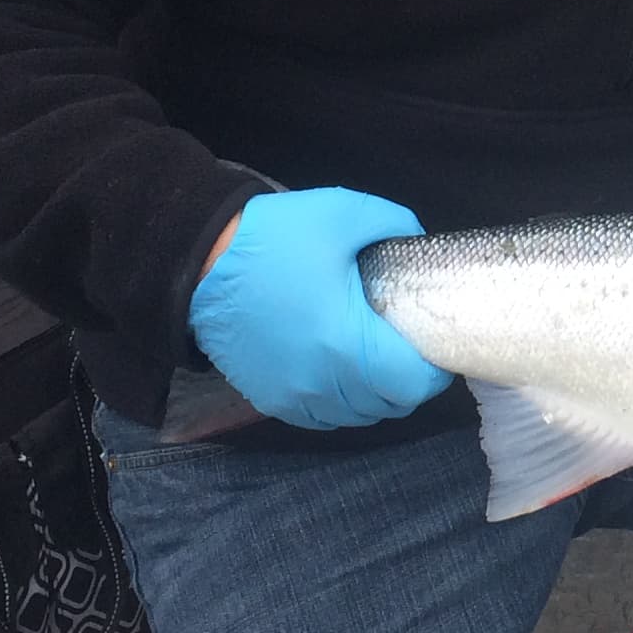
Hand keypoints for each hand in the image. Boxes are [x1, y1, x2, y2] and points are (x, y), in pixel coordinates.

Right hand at [187, 188, 451, 432]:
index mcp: (348, 344)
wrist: (199, 262)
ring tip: (376, 361)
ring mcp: (293, 396)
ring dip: (374, 397)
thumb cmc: (276, 239)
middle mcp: (323, 383)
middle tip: (406, 348)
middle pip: (389, 406)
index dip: (433, 369)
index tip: (432, 345)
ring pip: (355, 417)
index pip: (413, 385)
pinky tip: (340, 374)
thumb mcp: (344, 214)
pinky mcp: (269, 398)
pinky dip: (340, 404)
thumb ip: (394, 225)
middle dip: (407, 382)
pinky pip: (320, 418)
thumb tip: (417, 241)